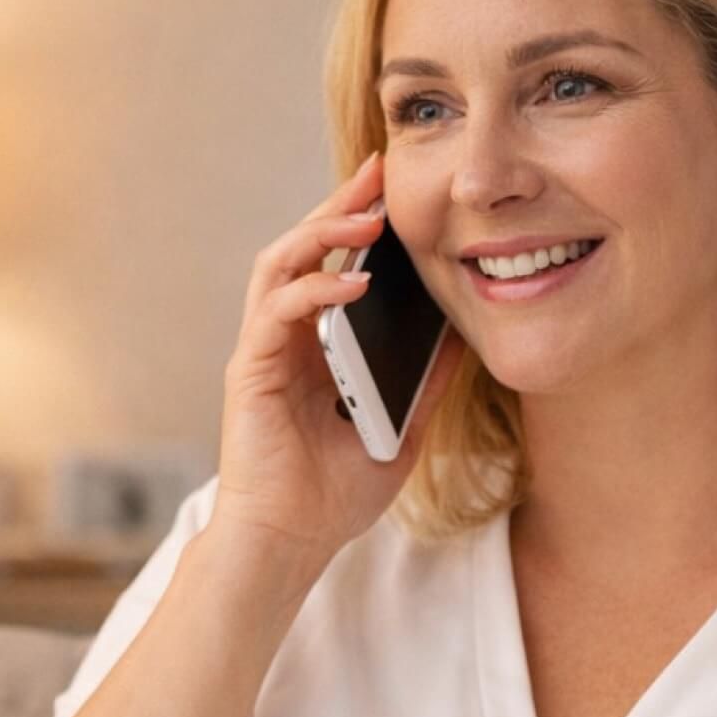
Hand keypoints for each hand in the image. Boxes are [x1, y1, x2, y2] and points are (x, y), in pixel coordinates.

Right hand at [211, 149, 465, 578]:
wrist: (290, 544)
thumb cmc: (332, 496)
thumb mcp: (402, 431)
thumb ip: (425, 384)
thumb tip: (465, 339)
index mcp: (314, 346)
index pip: (331, 265)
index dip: (357, 224)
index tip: (394, 190)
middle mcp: (284, 339)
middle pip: (304, 249)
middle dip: (340, 206)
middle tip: (377, 172)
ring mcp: (264, 351)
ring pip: (281, 265)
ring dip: (323, 234)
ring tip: (368, 218)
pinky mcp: (252, 371)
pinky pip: (277, 313)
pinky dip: (314, 290)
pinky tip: (355, 284)